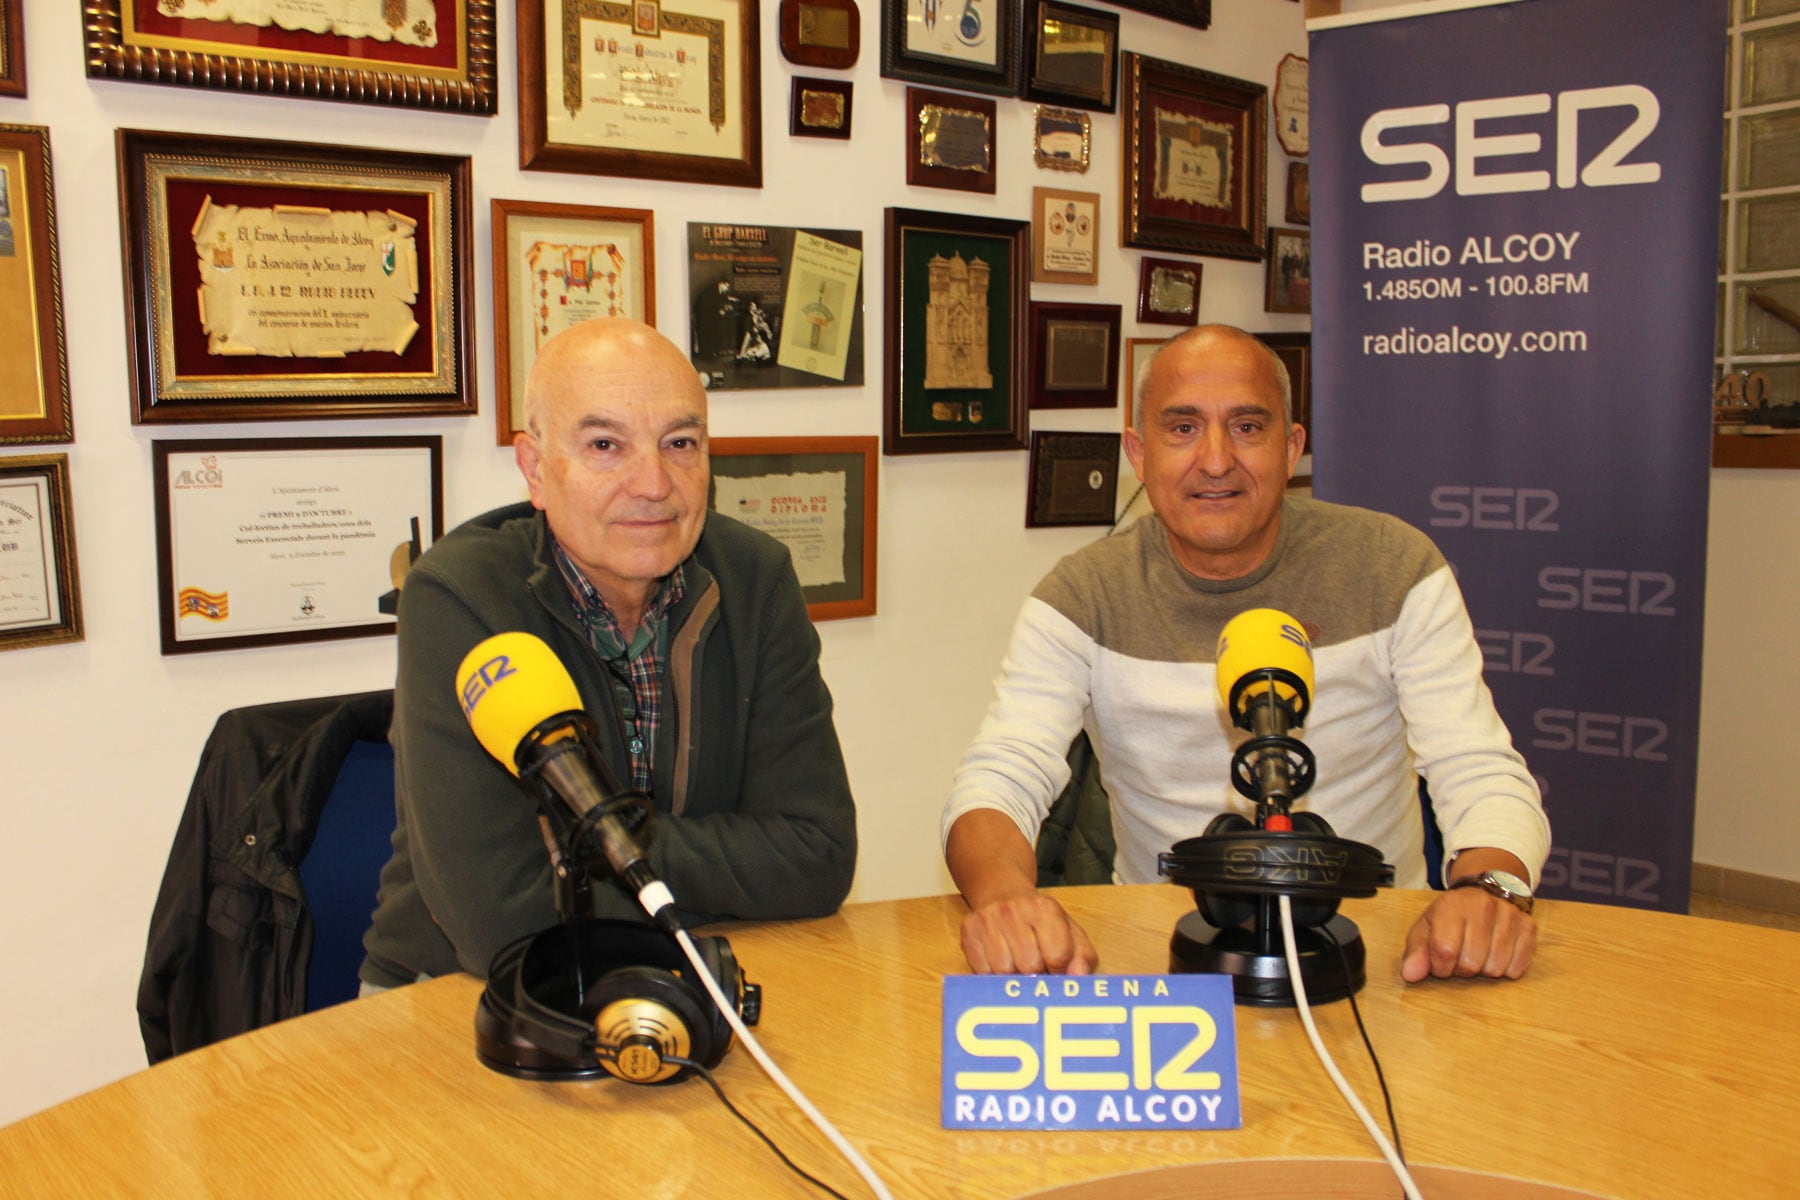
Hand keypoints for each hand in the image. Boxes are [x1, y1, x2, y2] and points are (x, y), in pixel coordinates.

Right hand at [960, 890, 1097, 974]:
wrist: (1001, 892)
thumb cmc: (1039, 920)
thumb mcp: (1069, 930)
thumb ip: (1082, 956)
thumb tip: (1079, 977)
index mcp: (1045, 908)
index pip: (1058, 956)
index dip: (1060, 972)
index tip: (1056, 971)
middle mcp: (1014, 910)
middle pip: (1030, 966)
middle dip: (1036, 976)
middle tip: (1037, 969)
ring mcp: (988, 920)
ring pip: (1004, 972)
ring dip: (1014, 977)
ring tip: (1018, 964)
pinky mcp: (969, 932)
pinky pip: (982, 972)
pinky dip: (993, 976)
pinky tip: (1000, 962)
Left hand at [1400, 886, 1536, 981]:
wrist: (1484, 892)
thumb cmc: (1450, 917)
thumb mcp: (1426, 929)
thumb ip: (1416, 952)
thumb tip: (1410, 975)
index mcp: (1451, 905)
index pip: (1444, 951)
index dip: (1440, 967)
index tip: (1441, 963)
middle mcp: (1483, 906)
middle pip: (1471, 964)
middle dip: (1462, 969)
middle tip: (1461, 955)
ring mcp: (1509, 915)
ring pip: (1495, 968)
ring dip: (1484, 969)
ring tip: (1478, 952)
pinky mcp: (1528, 926)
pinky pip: (1517, 967)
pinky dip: (1506, 969)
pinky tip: (1497, 953)